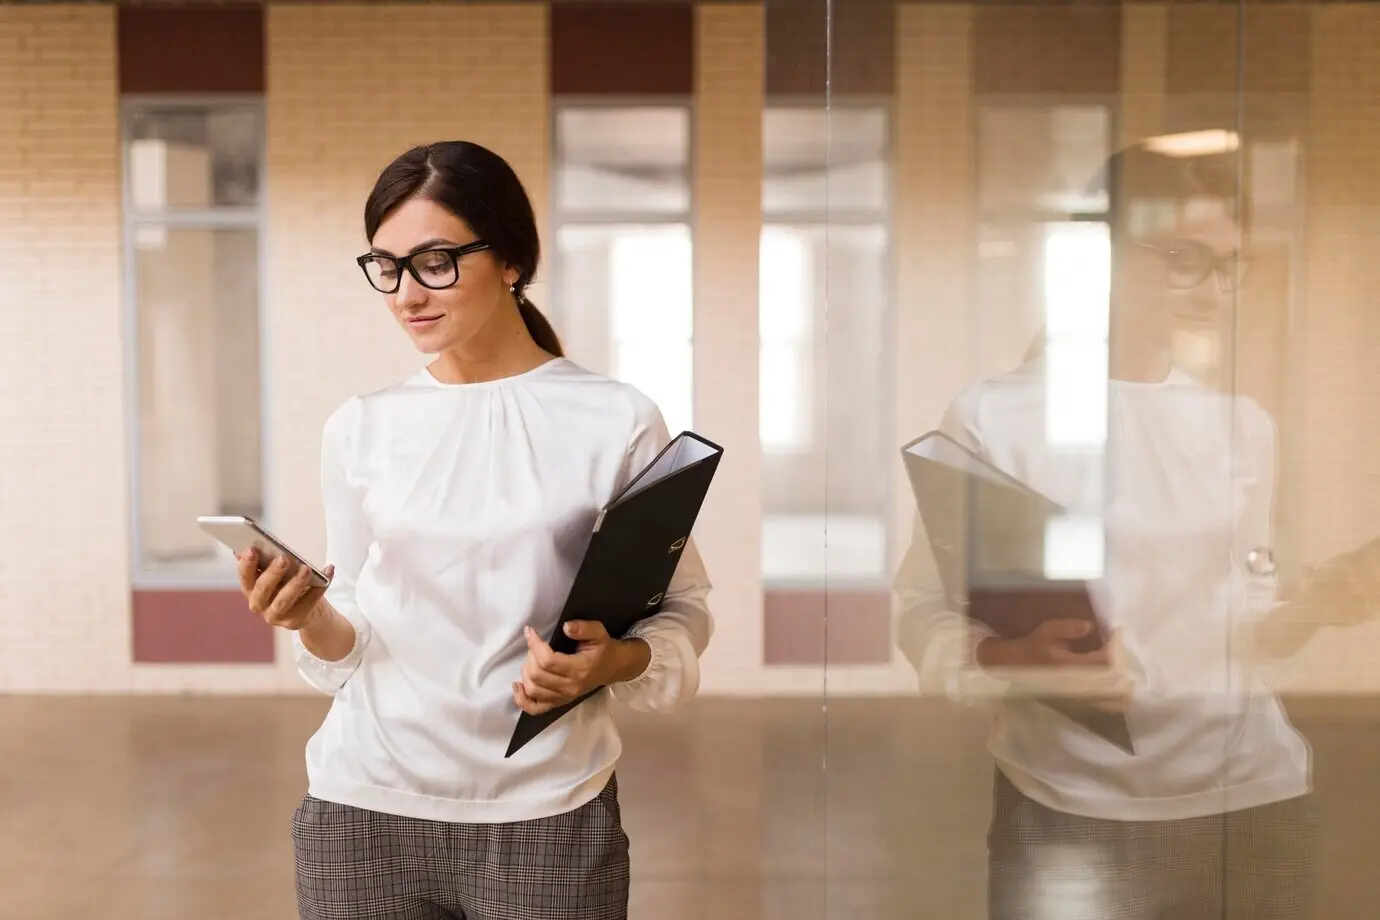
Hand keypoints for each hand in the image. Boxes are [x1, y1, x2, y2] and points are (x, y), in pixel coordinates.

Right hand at [236, 548, 333, 630]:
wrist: (307, 611)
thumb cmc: (287, 584)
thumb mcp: (275, 573)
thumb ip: (266, 562)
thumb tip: (256, 544)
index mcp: (250, 589)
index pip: (244, 577)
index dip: (246, 564)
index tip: (252, 549)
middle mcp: (258, 604)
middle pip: (262, 589)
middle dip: (272, 573)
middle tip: (283, 558)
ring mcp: (276, 615)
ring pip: (283, 600)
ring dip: (295, 584)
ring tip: (306, 568)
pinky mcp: (295, 621)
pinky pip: (308, 603)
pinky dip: (320, 586)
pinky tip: (328, 571)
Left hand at [512, 622, 649, 714]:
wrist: (611, 667)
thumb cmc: (603, 649)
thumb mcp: (599, 632)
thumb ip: (584, 628)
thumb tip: (566, 627)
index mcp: (579, 669)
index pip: (548, 661)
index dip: (535, 645)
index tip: (530, 631)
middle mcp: (570, 687)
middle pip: (537, 675)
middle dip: (530, 656)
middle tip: (536, 645)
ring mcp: (563, 697)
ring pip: (533, 689)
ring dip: (526, 672)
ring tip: (532, 659)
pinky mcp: (558, 702)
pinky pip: (535, 708)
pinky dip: (522, 699)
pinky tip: (518, 685)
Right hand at [976, 620, 1133, 713]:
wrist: (1014, 666)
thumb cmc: (1030, 647)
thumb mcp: (1046, 631)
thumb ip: (1068, 628)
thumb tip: (1091, 626)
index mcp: (1072, 668)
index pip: (1105, 660)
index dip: (1115, 646)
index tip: (1115, 633)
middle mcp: (1079, 686)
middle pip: (1114, 681)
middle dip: (1123, 664)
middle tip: (1121, 649)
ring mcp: (1080, 697)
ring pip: (1113, 698)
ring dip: (1123, 685)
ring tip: (1125, 670)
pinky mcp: (1078, 702)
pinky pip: (1104, 707)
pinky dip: (1117, 700)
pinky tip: (1121, 691)